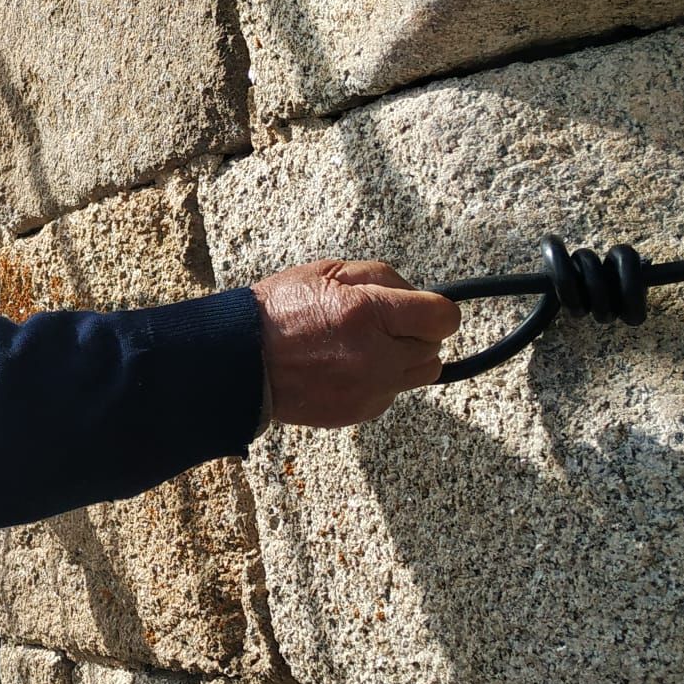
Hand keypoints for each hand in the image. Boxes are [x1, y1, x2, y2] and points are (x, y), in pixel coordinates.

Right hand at [255, 260, 461, 427]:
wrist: (240, 362)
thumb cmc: (280, 310)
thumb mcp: (328, 271)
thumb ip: (382, 277)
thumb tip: (417, 293)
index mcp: (367, 314)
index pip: (443, 318)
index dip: (434, 309)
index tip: (418, 307)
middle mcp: (375, 357)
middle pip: (434, 348)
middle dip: (414, 332)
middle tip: (381, 324)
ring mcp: (369, 390)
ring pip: (419, 374)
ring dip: (403, 358)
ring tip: (366, 347)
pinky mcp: (360, 412)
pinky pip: (392, 394)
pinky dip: (380, 380)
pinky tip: (346, 368)